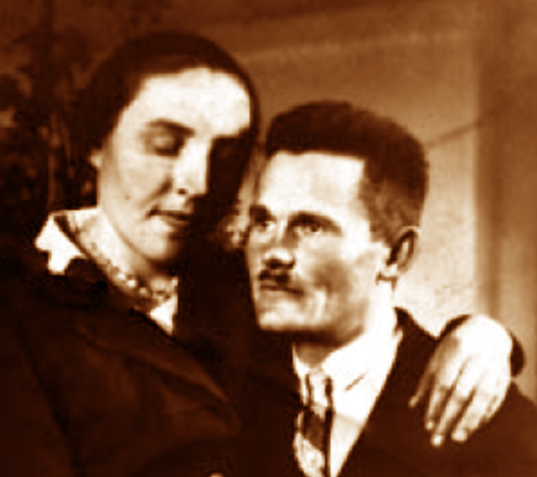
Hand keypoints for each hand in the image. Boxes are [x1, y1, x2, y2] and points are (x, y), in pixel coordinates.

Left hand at [409, 314, 511, 446]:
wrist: (486, 332)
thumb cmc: (454, 348)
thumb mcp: (437, 358)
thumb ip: (425, 381)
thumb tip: (412, 405)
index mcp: (455, 349)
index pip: (444, 382)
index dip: (435, 405)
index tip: (428, 425)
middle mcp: (476, 358)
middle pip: (461, 393)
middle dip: (449, 418)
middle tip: (439, 438)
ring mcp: (492, 368)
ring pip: (481, 399)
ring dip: (469, 421)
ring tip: (457, 437)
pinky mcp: (504, 377)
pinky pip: (495, 401)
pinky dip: (484, 415)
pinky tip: (473, 427)